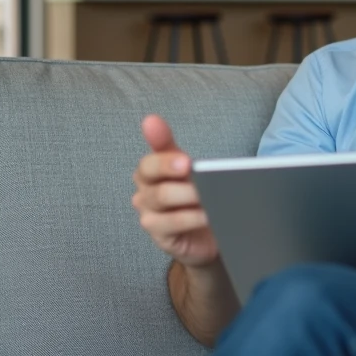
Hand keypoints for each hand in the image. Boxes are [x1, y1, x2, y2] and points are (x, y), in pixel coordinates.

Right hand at [132, 115, 219, 268]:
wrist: (205, 233)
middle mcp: (144, 193)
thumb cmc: (192, 196)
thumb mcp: (184, 168)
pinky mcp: (158, 235)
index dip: (165, 160)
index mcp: (148, 173)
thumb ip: (168, 145)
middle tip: (198, 174)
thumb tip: (150, 119)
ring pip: (162, 199)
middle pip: (153, 179)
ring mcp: (148, 215)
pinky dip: (191, 217)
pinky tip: (208, 214)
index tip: (185, 160)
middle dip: (177, 175)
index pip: (149, 162)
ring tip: (212, 194)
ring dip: (188, 195)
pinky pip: (170, 224)